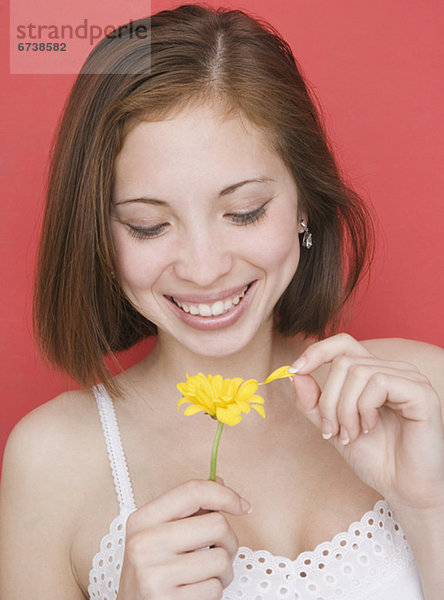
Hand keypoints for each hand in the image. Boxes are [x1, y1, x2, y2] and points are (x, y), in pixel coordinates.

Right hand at [117, 478, 249, 599]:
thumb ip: (189, 509)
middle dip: (229, 541)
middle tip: (220, 551)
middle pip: (216, 524)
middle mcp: (144, 543)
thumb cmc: (151, 574)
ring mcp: (153, 574)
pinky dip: (213, 592)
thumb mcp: (158, 536)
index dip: (225, 495)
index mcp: (143, 520)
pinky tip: (196, 592)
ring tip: (206, 575)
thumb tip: (220, 483)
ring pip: (221, 559)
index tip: (242, 506)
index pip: (192, 491)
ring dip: (223, 571)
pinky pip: (214, 588)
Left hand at [289, 333, 443, 509]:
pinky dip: (365, 408)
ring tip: (351, 434)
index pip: (343, 343)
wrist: (403, 489)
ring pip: (357, 372)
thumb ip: (314, 402)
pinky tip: (370, 428)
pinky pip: (379, 383)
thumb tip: (295, 374)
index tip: (295, 370)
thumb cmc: (375, 458)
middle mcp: (394, 370)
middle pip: (343, 361)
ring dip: (345, 409)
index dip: (316, 352)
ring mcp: (410, 379)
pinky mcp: (421, 393)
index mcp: (375, 373)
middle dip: (328, 399)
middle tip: (333, 430)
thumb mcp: (333, 427)